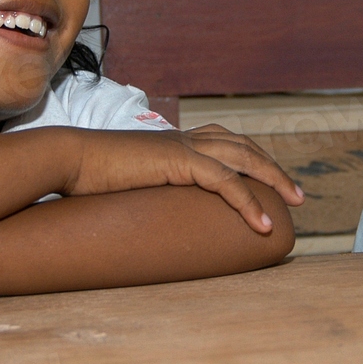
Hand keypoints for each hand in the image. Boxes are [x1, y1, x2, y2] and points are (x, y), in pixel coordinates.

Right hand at [66, 125, 303, 233]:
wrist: (66, 160)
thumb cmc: (84, 178)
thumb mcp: (123, 186)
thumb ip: (140, 194)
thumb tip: (140, 221)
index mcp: (172, 142)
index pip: (224, 140)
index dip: (250, 157)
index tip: (269, 179)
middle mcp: (182, 139)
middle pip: (243, 145)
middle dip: (273, 168)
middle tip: (296, 194)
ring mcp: (182, 147)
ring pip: (244, 158)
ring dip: (274, 180)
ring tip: (295, 203)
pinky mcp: (178, 161)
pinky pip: (226, 181)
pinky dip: (249, 202)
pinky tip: (263, 224)